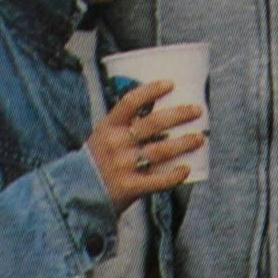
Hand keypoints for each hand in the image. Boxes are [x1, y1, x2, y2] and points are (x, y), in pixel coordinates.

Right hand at [85, 78, 201, 211]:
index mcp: (109, 127)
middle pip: (153, 124)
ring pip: (161, 150)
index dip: (151, 90)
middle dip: (179, 115)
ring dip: (184, 143)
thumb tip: (163, 112)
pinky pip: (157, 180)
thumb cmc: (99, 160)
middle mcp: (116, 143)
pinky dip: (174, 175)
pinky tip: (186, 169)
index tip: (171, 84)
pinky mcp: (129, 187)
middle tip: (197, 111)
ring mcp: (123, 166)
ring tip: (199, 138)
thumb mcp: (104, 136)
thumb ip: (127, 126)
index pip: (130, 102)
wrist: (77, 193)